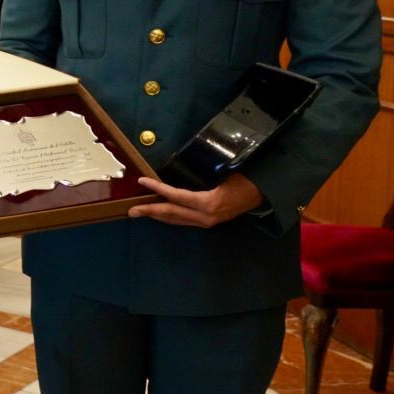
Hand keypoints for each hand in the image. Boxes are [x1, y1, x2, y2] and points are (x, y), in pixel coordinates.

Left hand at [129, 172, 265, 228]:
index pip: (177, 196)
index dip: (158, 189)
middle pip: (171, 214)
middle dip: (150, 212)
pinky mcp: (207, 222)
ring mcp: (207, 222)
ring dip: (157, 215)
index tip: (143, 182)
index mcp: (209, 203)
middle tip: (132, 210)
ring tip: (141, 211)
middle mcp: (205, 216)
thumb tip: (179, 170)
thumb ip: (201, 177)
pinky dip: (169, 215)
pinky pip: (183, 220)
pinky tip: (160, 213)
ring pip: (176, 219)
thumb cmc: (244, 180)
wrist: (262, 195)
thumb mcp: (225, 173)